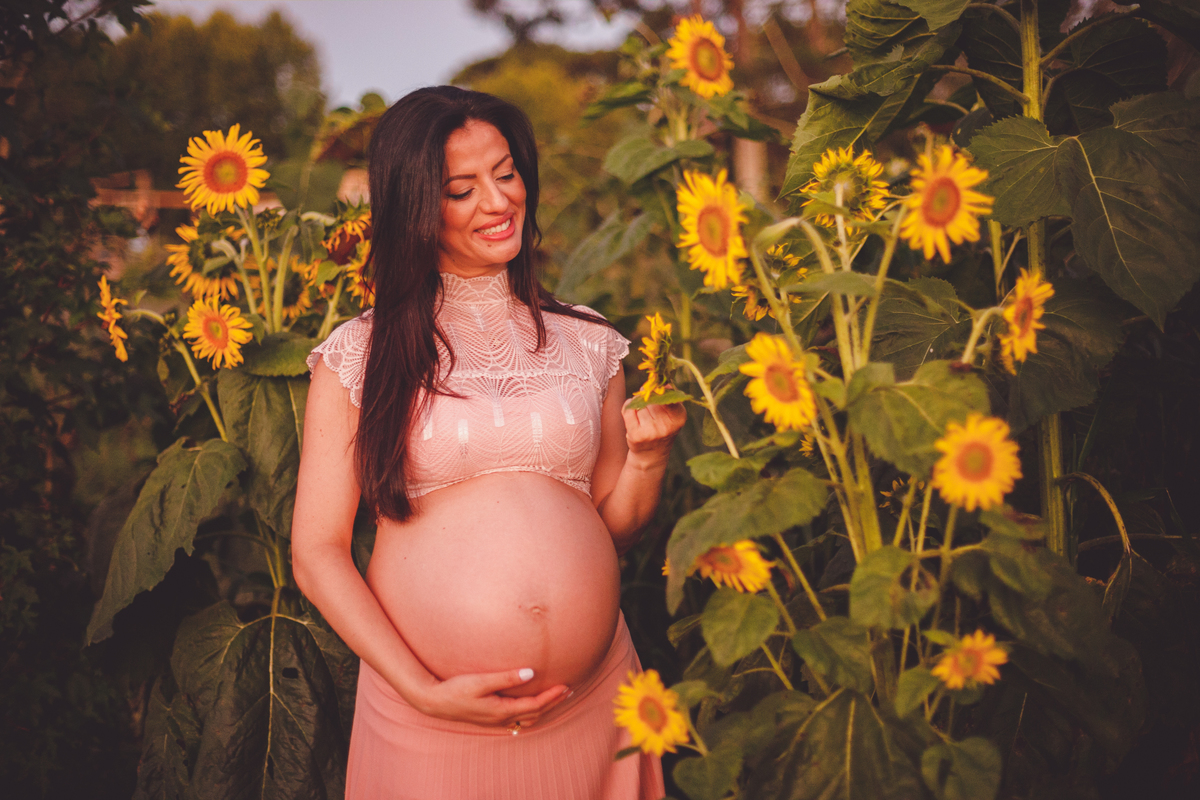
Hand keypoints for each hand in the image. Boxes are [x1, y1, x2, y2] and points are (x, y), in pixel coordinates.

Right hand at [411, 668, 570, 728]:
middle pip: (535, 713)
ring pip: (527, 718)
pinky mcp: (490, 717)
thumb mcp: (480, 681)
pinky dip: (530, 712)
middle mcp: (501, 718)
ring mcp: (496, 720)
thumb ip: (506, 677)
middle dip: (553, 703)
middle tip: (568, 690)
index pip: (535, 705)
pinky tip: (531, 704)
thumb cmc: (456, 689)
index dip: (552, 696)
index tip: (565, 686)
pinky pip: (518, 718)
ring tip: (555, 697)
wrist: (435, 702)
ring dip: (543, 708)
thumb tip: (531, 673)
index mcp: (502, 710)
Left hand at [621, 394, 686, 465]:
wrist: (650, 455)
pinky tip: (633, 416)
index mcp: (678, 418)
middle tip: (650, 414)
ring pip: (639, 404)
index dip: (660, 391)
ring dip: (638, 407)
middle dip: (648, 401)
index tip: (658, 390)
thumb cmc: (660, 430)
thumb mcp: (670, 415)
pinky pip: (628, 410)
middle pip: (651, 398)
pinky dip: (628, 408)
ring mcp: (651, 431)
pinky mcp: (636, 435)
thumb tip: (650, 386)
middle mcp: (666, 426)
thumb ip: (665, 398)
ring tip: (642, 419)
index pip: (668, 395)